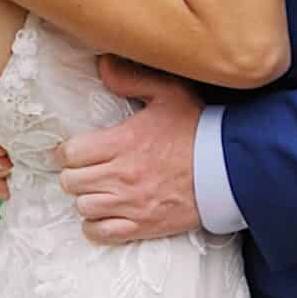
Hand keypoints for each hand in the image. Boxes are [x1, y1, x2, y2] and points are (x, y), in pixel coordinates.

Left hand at [55, 57, 204, 244]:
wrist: (228, 170)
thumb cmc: (198, 129)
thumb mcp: (169, 92)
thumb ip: (132, 78)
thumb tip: (102, 65)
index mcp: (122, 143)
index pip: (70, 153)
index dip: (67, 151)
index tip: (75, 150)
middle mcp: (121, 176)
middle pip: (71, 181)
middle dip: (74, 173)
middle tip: (85, 168)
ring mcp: (131, 204)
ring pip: (83, 206)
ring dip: (85, 197)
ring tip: (96, 189)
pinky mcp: (143, 225)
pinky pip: (101, 233)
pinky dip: (95, 226)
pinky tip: (103, 214)